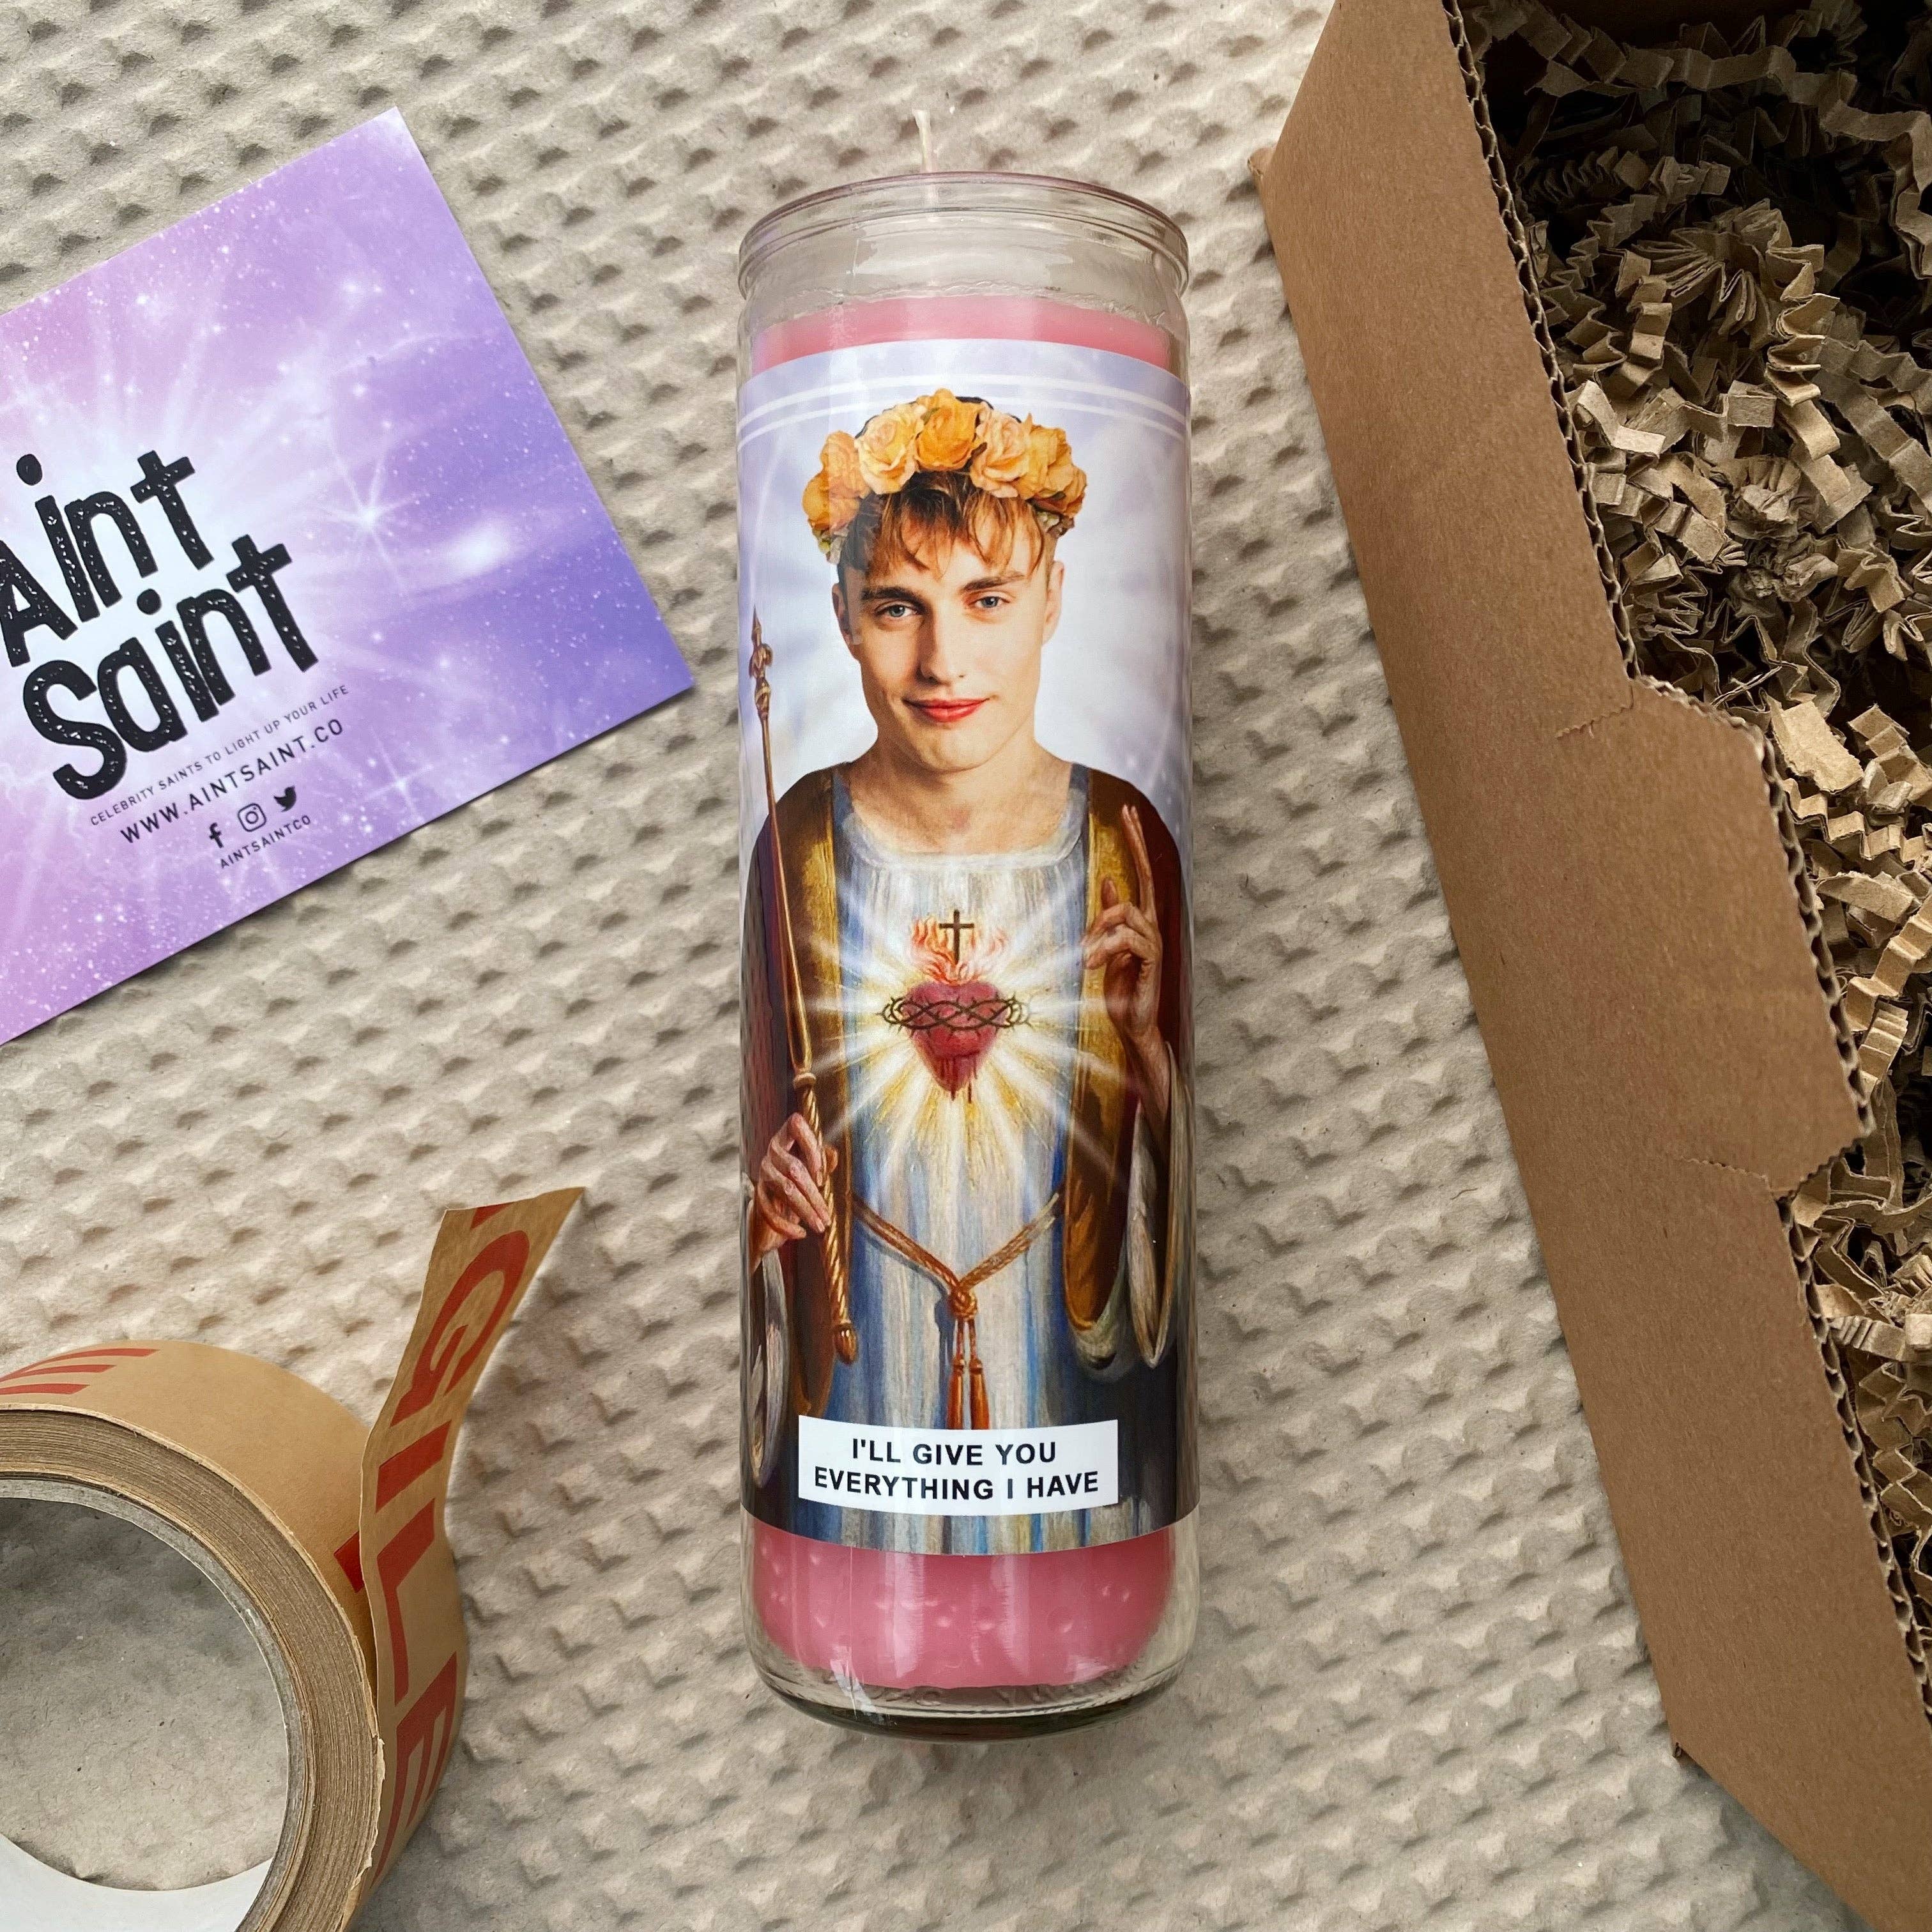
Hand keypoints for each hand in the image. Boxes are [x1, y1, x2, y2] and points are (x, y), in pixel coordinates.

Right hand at [751, 1112, 837, 1263]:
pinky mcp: (757, 1196)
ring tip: (820, 1226)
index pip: (795, 1125)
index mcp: (788, 1139)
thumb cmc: (800, 1186)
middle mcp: (772, 1153)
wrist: (776, 1216)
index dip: (811, 1146)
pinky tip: (800, 1233)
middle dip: (815, 1195)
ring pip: (786, 1189)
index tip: (822, 1176)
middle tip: (828, 1217)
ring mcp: (763, 1174)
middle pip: (795, 1167)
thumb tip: (832, 1153)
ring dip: (806, 1210)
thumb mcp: (815, 1173)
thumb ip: (823, 1161)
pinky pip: (770, 1210)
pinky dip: (787, 1225)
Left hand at [1082, 804, 1169, 1134]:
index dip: (1136, 842)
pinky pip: (1126, 940)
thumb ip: (1109, 915)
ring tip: (1084, 956)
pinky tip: (1090, 964)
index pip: (1143, 873)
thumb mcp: (1106, 946)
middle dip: (1136, 842)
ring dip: (1098, 930)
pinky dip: (1104, 948)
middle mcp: (1151, 926)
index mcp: (1141, 920)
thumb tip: (1109, 880)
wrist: (1131, 1023)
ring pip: (1124, 913)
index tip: (1128, 811)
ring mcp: (1153, 942)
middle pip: (1148, 875)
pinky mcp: (1149, 962)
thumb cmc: (1119, 987)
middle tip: (1127, 811)